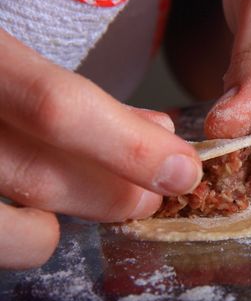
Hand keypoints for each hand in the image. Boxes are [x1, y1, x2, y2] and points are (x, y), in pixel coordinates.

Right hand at [0, 29, 201, 268]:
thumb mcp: (14, 64)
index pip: (56, 108)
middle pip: (41, 176)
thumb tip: (159, 131)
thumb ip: (77, 96)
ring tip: (91, 199)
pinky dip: (28, 236)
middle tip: (151, 193)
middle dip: (116, 192)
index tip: (182, 168)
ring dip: (70, 223)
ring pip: (16, 230)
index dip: (130, 146)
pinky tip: (34, 212)